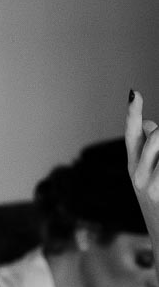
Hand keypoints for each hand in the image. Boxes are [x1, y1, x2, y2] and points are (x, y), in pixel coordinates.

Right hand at [126, 90, 158, 238]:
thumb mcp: (150, 181)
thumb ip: (148, 152)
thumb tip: (149, 123)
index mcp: (133, 169)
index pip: (131, 135)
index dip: (132, 114)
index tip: (135, 94)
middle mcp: (137, 176)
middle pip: (156, 135)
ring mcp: (149, 185)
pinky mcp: (158, 192)